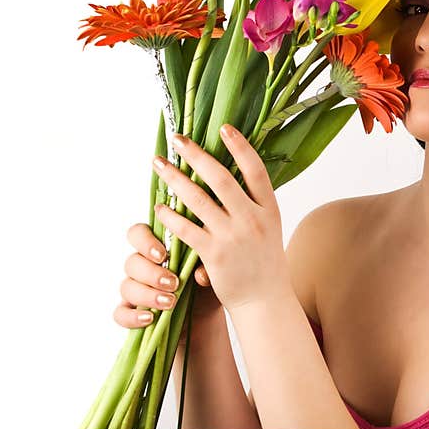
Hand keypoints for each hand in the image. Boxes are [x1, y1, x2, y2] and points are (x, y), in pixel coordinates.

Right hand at [113, 223, 220, 334]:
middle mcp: (142, 266)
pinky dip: (132, 317)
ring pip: (127, 287)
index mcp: (157, 248)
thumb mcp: (212, 273)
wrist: (205, 316)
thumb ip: (207, 266)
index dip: (145, 241)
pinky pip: (120, 314)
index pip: (138, 233)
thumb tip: (200, 275)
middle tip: (174, 283)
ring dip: (148, 295)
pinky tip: (150, 319)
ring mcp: (134, 289)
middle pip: (131, 262)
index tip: (163, 255)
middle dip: (152, 273)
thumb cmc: (204, 286)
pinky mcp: (131, 313)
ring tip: (170, 303)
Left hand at [151, 124, 288, 311]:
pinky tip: (160, 207)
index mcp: (269, 208)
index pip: (255, 170)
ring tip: (159, 165)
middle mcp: (252, 218)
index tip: (223, 128)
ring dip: (175, 179)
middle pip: (221, 178)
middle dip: (196, 156)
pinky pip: (186, 229)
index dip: (240, 147)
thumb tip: (230, 171)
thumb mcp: (269, 226)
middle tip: (177, 140)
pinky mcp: (214, 254)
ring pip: (198, 200)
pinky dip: (171, 216)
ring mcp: (233, 236)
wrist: (264, 299)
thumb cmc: (263, 260)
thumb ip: (253, 201)